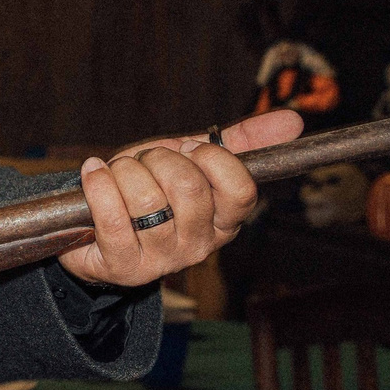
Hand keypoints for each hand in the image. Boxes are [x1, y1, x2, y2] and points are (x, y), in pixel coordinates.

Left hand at [57, 109, 301, 288]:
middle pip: (188, 188)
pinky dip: (99, 185)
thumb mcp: (193, 160)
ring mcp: (164, 260)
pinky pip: (113, 217)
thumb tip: (294, 121)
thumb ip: (241, 142)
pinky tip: (95, 174)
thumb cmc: (152, 188)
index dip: (210, 159)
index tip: (187, 149)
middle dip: (158, 160)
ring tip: (119, 175)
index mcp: (225, 220)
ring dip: (125, 172)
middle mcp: (201, 245)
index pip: (240, 189)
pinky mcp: (126, 267)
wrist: (95, 224)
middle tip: (145, 164)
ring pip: (148, 201)